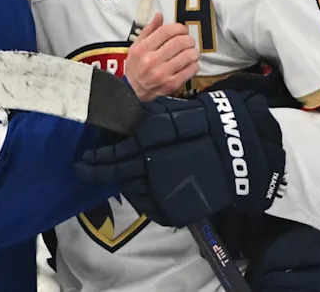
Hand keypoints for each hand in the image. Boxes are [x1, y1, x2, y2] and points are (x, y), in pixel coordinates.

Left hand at [76, 89, 285, 227]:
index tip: (84, 159)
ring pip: (131, 190)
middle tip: (83, 170)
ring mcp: (161, 190)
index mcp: (146, 143)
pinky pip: (150, 207)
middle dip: (96, 172)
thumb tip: (123, 121)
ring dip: (121, 184)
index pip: (111, 155)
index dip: (96, 159)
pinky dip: (142, 200)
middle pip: (115, 174)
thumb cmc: (203, 124)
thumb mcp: (170, 112)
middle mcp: (149, 168)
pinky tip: (138, 192)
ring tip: (114, 179)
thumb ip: (144, 119)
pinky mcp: (174, 207)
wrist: (235, 149)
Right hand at [126, 13, 199, 99]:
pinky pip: (191, 69)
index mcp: (143, 49)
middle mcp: (152, 60)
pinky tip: (189, 64)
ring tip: (190, 52)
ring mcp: (162, 74)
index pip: (166, 31)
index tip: (182, 29)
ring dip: (193, 51)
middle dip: (188, 39)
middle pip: (180, 42)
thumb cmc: (136, 66)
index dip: (179, 27)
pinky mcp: (171, 84)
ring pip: (188, 55)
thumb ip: (149, 30)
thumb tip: (160, 15)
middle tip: (188, 41)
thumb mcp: (136, 46)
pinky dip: (194, 64)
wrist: (133, 91)